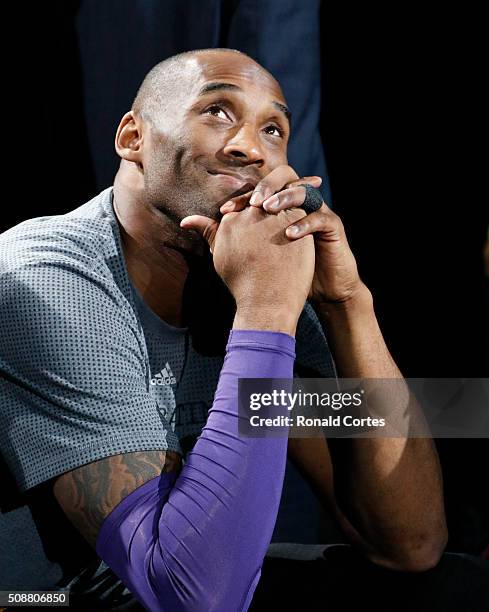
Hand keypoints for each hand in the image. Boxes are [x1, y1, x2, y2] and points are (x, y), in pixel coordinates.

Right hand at [180, 203, 314, 330]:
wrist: (266, 302)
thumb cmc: (242, 283)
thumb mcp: (220, 255)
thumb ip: (207, 231)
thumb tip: (185, 220)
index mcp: (231, 219)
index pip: (246, 202)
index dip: (259, 208)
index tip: (270, 220)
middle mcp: (251, 213)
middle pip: (265, 196)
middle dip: (276, 198)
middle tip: (290, 204)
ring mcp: (273, 217)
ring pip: (285, 199)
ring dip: (295, 202)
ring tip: (302, 212)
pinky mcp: (296, 223)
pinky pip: (303, 209)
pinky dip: (307, 215)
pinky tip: (311, 223)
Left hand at [219, 164, 364, 304]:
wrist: (320, 290)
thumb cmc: (285, 272)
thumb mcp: (248, 252)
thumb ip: (220, 235)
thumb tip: (184, 222)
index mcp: (279, 206)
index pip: (261, 189)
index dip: (242, 197)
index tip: (225, 211)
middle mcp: (298, 204)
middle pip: (284, 177)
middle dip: (266, 187)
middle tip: (253, 204)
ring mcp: (316, 212)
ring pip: (304, 191)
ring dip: (285, 198)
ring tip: (268, 211)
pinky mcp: (332, 227)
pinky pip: (320, 217)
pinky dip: (305, 224)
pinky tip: (289, 235)